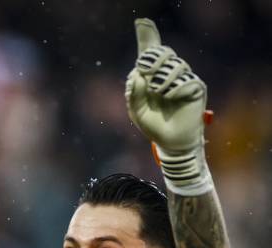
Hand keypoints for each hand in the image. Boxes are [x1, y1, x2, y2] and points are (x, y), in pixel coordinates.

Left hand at [125, 18, 205, 153]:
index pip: (151, 51)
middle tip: (144, 70)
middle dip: (153, 58)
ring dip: (163, 77)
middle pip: (164, 53)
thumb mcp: (137, 112)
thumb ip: (133, 94)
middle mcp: (168, 74)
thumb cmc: (154, 126)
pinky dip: (175, 87)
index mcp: (152, 76)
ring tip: (157, 92)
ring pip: (176, 65)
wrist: (170, 143)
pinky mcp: (195, 88)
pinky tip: (169, 97)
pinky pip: (187, 80)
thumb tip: (137, 76)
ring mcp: (184, 80)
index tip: (141, 22)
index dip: (148, 36)